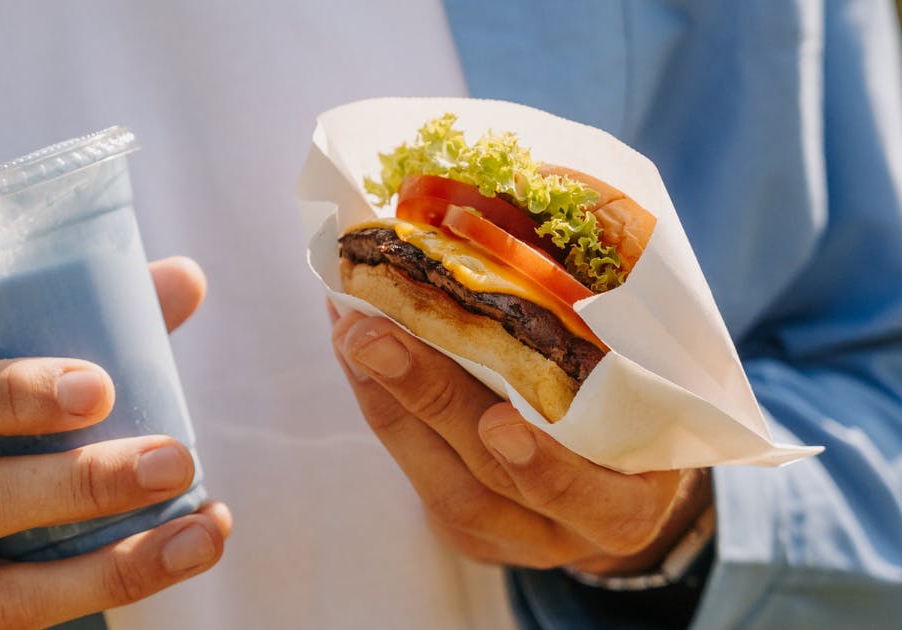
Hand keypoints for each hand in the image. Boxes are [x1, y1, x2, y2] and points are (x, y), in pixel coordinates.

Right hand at [0, 257, 230, 628]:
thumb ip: (69, 328)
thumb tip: (185, 278)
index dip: (5, 394)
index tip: (99, 386)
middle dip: (83, 485)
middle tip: (174, 460)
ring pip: (4, 593)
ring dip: (117, 565)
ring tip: (202, 533)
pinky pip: (26, 627)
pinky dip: (111, 589)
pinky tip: (176, 556)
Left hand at [330, 307, 710, 575]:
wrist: (626, 487)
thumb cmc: (638, 408)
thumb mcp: (643, 378)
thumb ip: (597, 334)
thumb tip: (511, 224)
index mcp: (637, 494)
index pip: (597, 495)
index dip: (548, 468)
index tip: (501, 422)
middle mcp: (576, 528)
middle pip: (496, 478)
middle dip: (430, 400)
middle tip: (372, 334)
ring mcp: (521, 536)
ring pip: (447, 487)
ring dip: (389, 401)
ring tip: (352, 333)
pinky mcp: (474, 535)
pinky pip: (419, 478)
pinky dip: (381, 405)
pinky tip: (354, 351)